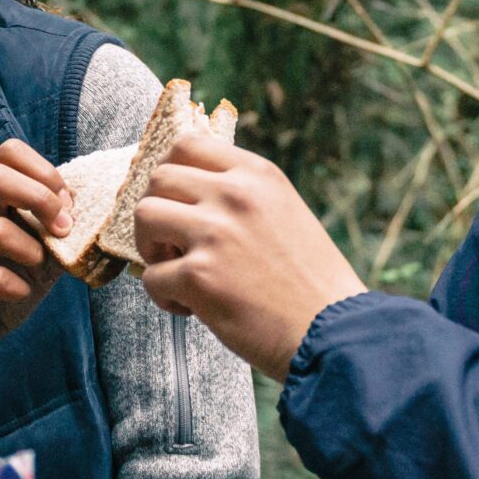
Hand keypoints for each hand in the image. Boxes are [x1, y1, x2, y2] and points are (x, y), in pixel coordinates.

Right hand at [0, 139, 70, 412]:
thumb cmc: (6, 287)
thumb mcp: (40, 252)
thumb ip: (58, 228)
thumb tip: (90, 207)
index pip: (6, 153)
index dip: (44, 171)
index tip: (66, 203)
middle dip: (40, 199)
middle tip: (63, 229)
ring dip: (32, 248)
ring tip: (40, 265)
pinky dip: (18, 285)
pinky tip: (22, 292)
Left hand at [134, 135, 365, 381]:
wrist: (334, 334)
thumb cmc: (311, 283)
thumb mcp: (285, 212)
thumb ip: (243, 196)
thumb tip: (188, 193)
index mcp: (257, 175)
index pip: (187, 144)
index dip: (169, 172)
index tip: (173, 200)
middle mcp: (235, 195)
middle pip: (158, 177)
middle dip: (156, 211)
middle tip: (173, 244)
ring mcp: (215, 233)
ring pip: (144, 216)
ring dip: (150, 247)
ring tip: (176, 271)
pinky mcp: (199, 277)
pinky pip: (150, 277)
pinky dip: (162, 297)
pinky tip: (191, 308)